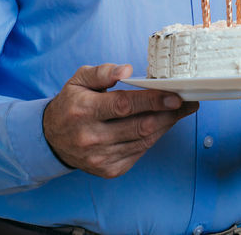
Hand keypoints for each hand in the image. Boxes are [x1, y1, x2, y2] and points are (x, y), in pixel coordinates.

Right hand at [42, 63, 197, 177]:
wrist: (52, 139)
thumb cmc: (71, 104)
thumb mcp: (79, 80)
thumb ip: (102, 72)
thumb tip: (126, 70)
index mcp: (83, 110)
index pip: (124, 106)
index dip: (152, 100)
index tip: (175, 95)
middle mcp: (91, 137)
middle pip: (139, 126)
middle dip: (169, 114)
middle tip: (188, 102)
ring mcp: (100, 157)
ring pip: (143, 141)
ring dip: (166, 125)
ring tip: (180, 111)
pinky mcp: (108, 170)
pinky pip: (139, 153)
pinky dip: (153, 138)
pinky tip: (161, 125)